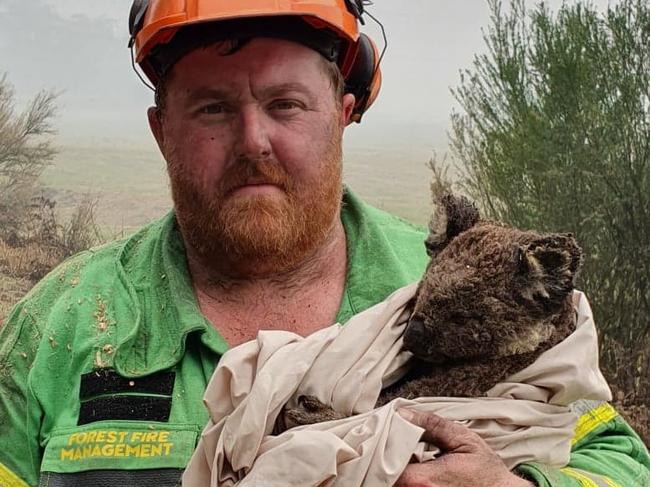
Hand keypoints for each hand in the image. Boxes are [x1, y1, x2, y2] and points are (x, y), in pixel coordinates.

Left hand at [394, 409, 533, 486]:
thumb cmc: (485, 472)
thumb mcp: (461, 439)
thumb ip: (430, 425)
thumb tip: (403, 413)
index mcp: (422, 479)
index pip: (383, 461)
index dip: (383, 444)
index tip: (388, 431)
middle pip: (383, 474)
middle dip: (385, 455)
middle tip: (393, 438)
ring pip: (392, 482)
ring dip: (393, 466)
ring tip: (404, 450)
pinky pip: (403, 486)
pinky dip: (402, 475)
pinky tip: (413, 463)